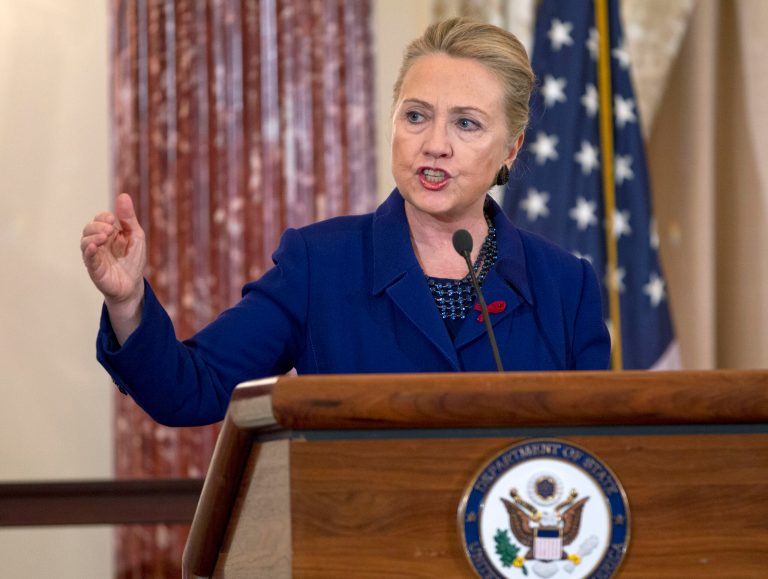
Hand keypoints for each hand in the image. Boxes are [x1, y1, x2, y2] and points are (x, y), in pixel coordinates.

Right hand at [81, 194, 146, 339]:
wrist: (132, 286)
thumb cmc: (133, 260)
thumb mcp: (135, 236)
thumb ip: (128, 218)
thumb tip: (123, 195)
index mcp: (109, 234)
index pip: (100, 219)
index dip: (104, 217)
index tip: (112, 220)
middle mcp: (99, 243)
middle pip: (89, 228)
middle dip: (98, 226)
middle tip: (110, 229)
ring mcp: (95, 256)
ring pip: (85, 241)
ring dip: (93, 236)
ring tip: (105, 237)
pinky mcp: (94, 269)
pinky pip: (87, 258)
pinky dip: (89, 250)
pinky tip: (95, 246)